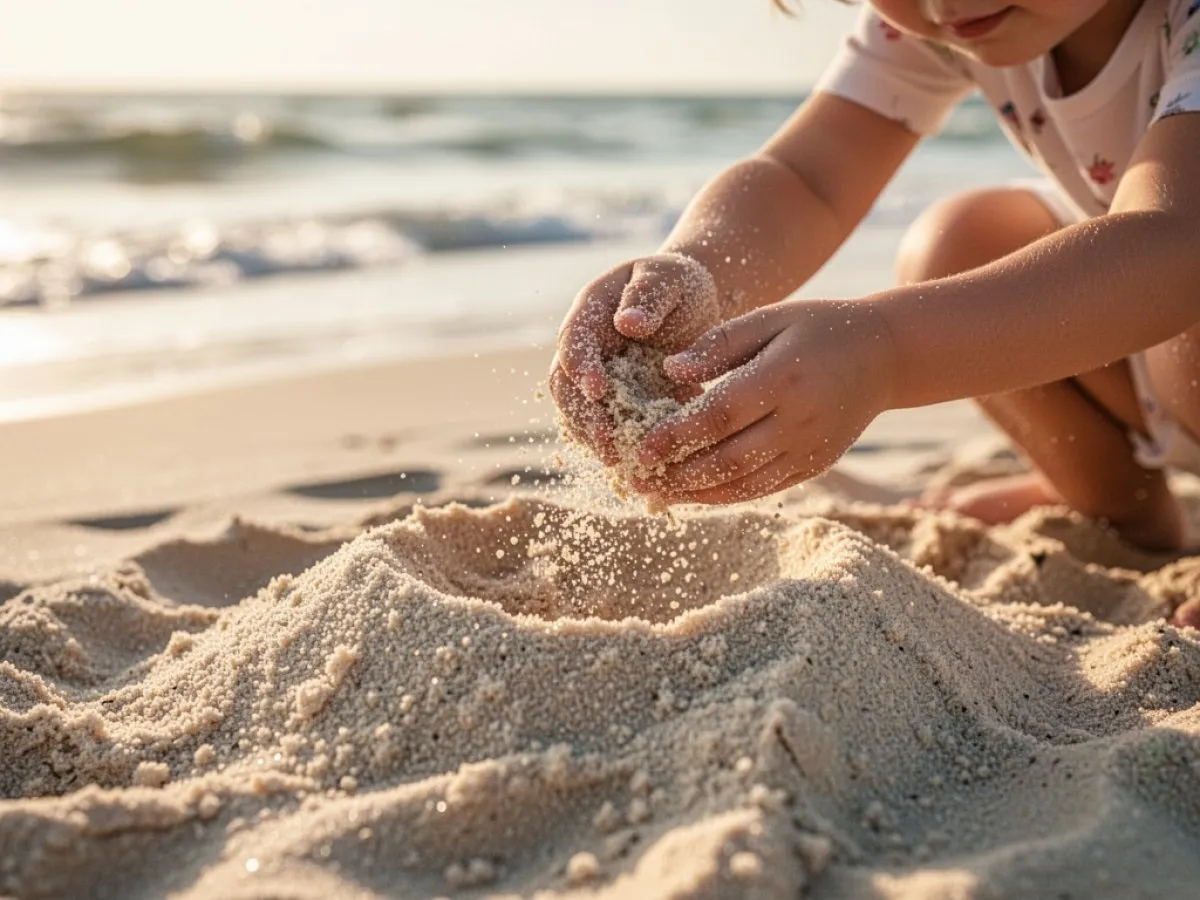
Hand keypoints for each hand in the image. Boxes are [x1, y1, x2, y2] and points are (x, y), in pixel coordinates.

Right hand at [549, 253, 719, 462]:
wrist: (690, 306)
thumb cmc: (677, 286)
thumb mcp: (667, 280)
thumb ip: (647, 297)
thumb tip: (626, 323)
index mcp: (589, 313)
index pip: (573, 341)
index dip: (580, 367)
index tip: (598, 390)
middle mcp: (584, 350)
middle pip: (566, 387)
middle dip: (583, 416)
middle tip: (606, 441)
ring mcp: (595, 379)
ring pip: (580, 414)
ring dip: (594, 439)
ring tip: (619, 462)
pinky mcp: (614, 403)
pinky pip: (606, 428)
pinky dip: (618, 446)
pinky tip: (636, 465)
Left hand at [633, 298, 896, 503]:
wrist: (883, 355)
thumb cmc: (815, 328)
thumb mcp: (768, 320)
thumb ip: (718, 344)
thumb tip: (670, 371)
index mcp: (784, 378)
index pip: (719, 416)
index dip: (676, 436)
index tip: (638, 449)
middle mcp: (800, 421)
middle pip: (729, 459)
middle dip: (677, 474)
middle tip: (634, 480)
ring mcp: (810, 449)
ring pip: (745, 483)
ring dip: (696, 492)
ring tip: (655, 491)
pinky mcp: (815, 465)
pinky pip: (764, 488)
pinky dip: (725, 494)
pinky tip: (693, 491)